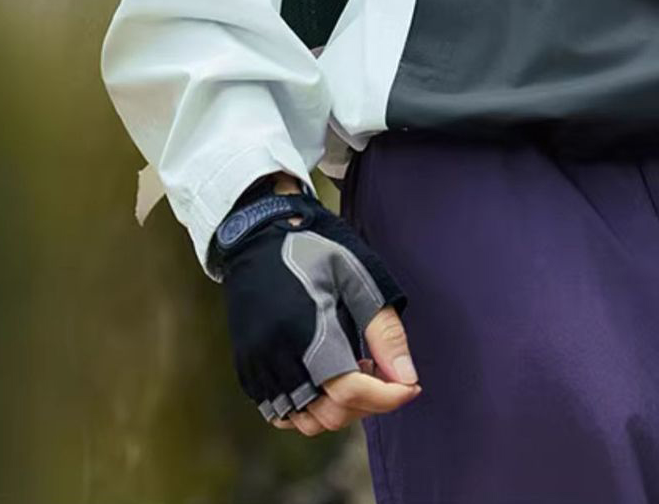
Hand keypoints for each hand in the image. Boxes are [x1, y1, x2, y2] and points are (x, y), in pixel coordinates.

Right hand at [218, 187, 422, 432]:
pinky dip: (309, 408)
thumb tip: (407, 377)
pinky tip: (323, 376)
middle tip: (378, 367)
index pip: (350, 391)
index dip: (388, 397)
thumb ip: (384, 331)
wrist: (259, 237)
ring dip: (338, 409)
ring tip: (350, 368)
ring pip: (306, 421)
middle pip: (330, 413)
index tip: (411, 387)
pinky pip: (280, 413)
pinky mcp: (247, 370)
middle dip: (367, 402)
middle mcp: (279, 355)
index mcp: (309, 328)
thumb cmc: (316, 252)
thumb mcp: (358, 278)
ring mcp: (258, 366)